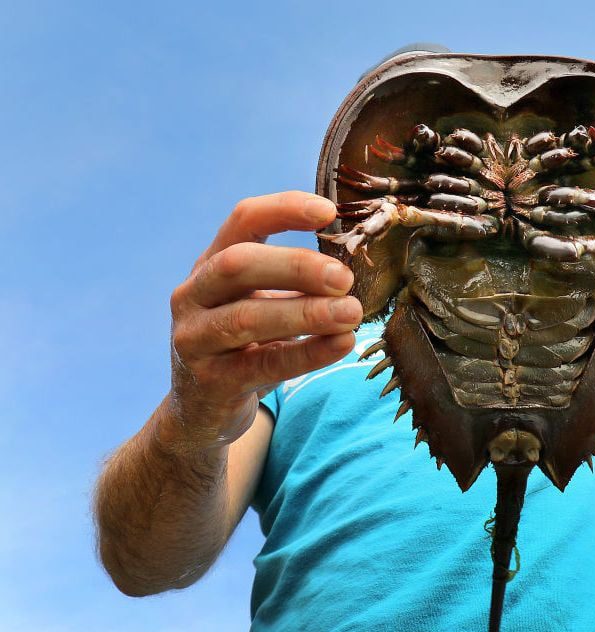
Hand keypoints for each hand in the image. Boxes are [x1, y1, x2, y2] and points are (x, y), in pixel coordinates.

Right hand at [167, 191, 361, 447]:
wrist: (202, 408)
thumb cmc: (244, 344)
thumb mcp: (260, 303)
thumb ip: (294, 283)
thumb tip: (351, 266)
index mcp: (211, 263)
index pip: (242, 221)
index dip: (283, 209)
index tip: (329, 213)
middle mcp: (193, 294)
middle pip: (238, 264)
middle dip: (295, 266)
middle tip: (345, 278)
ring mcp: (195, 338)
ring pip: (246, 318)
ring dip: (305, 312)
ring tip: (352, 312)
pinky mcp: (210, 381)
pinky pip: (264, 364)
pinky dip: (307, 353)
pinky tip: (342, 344)